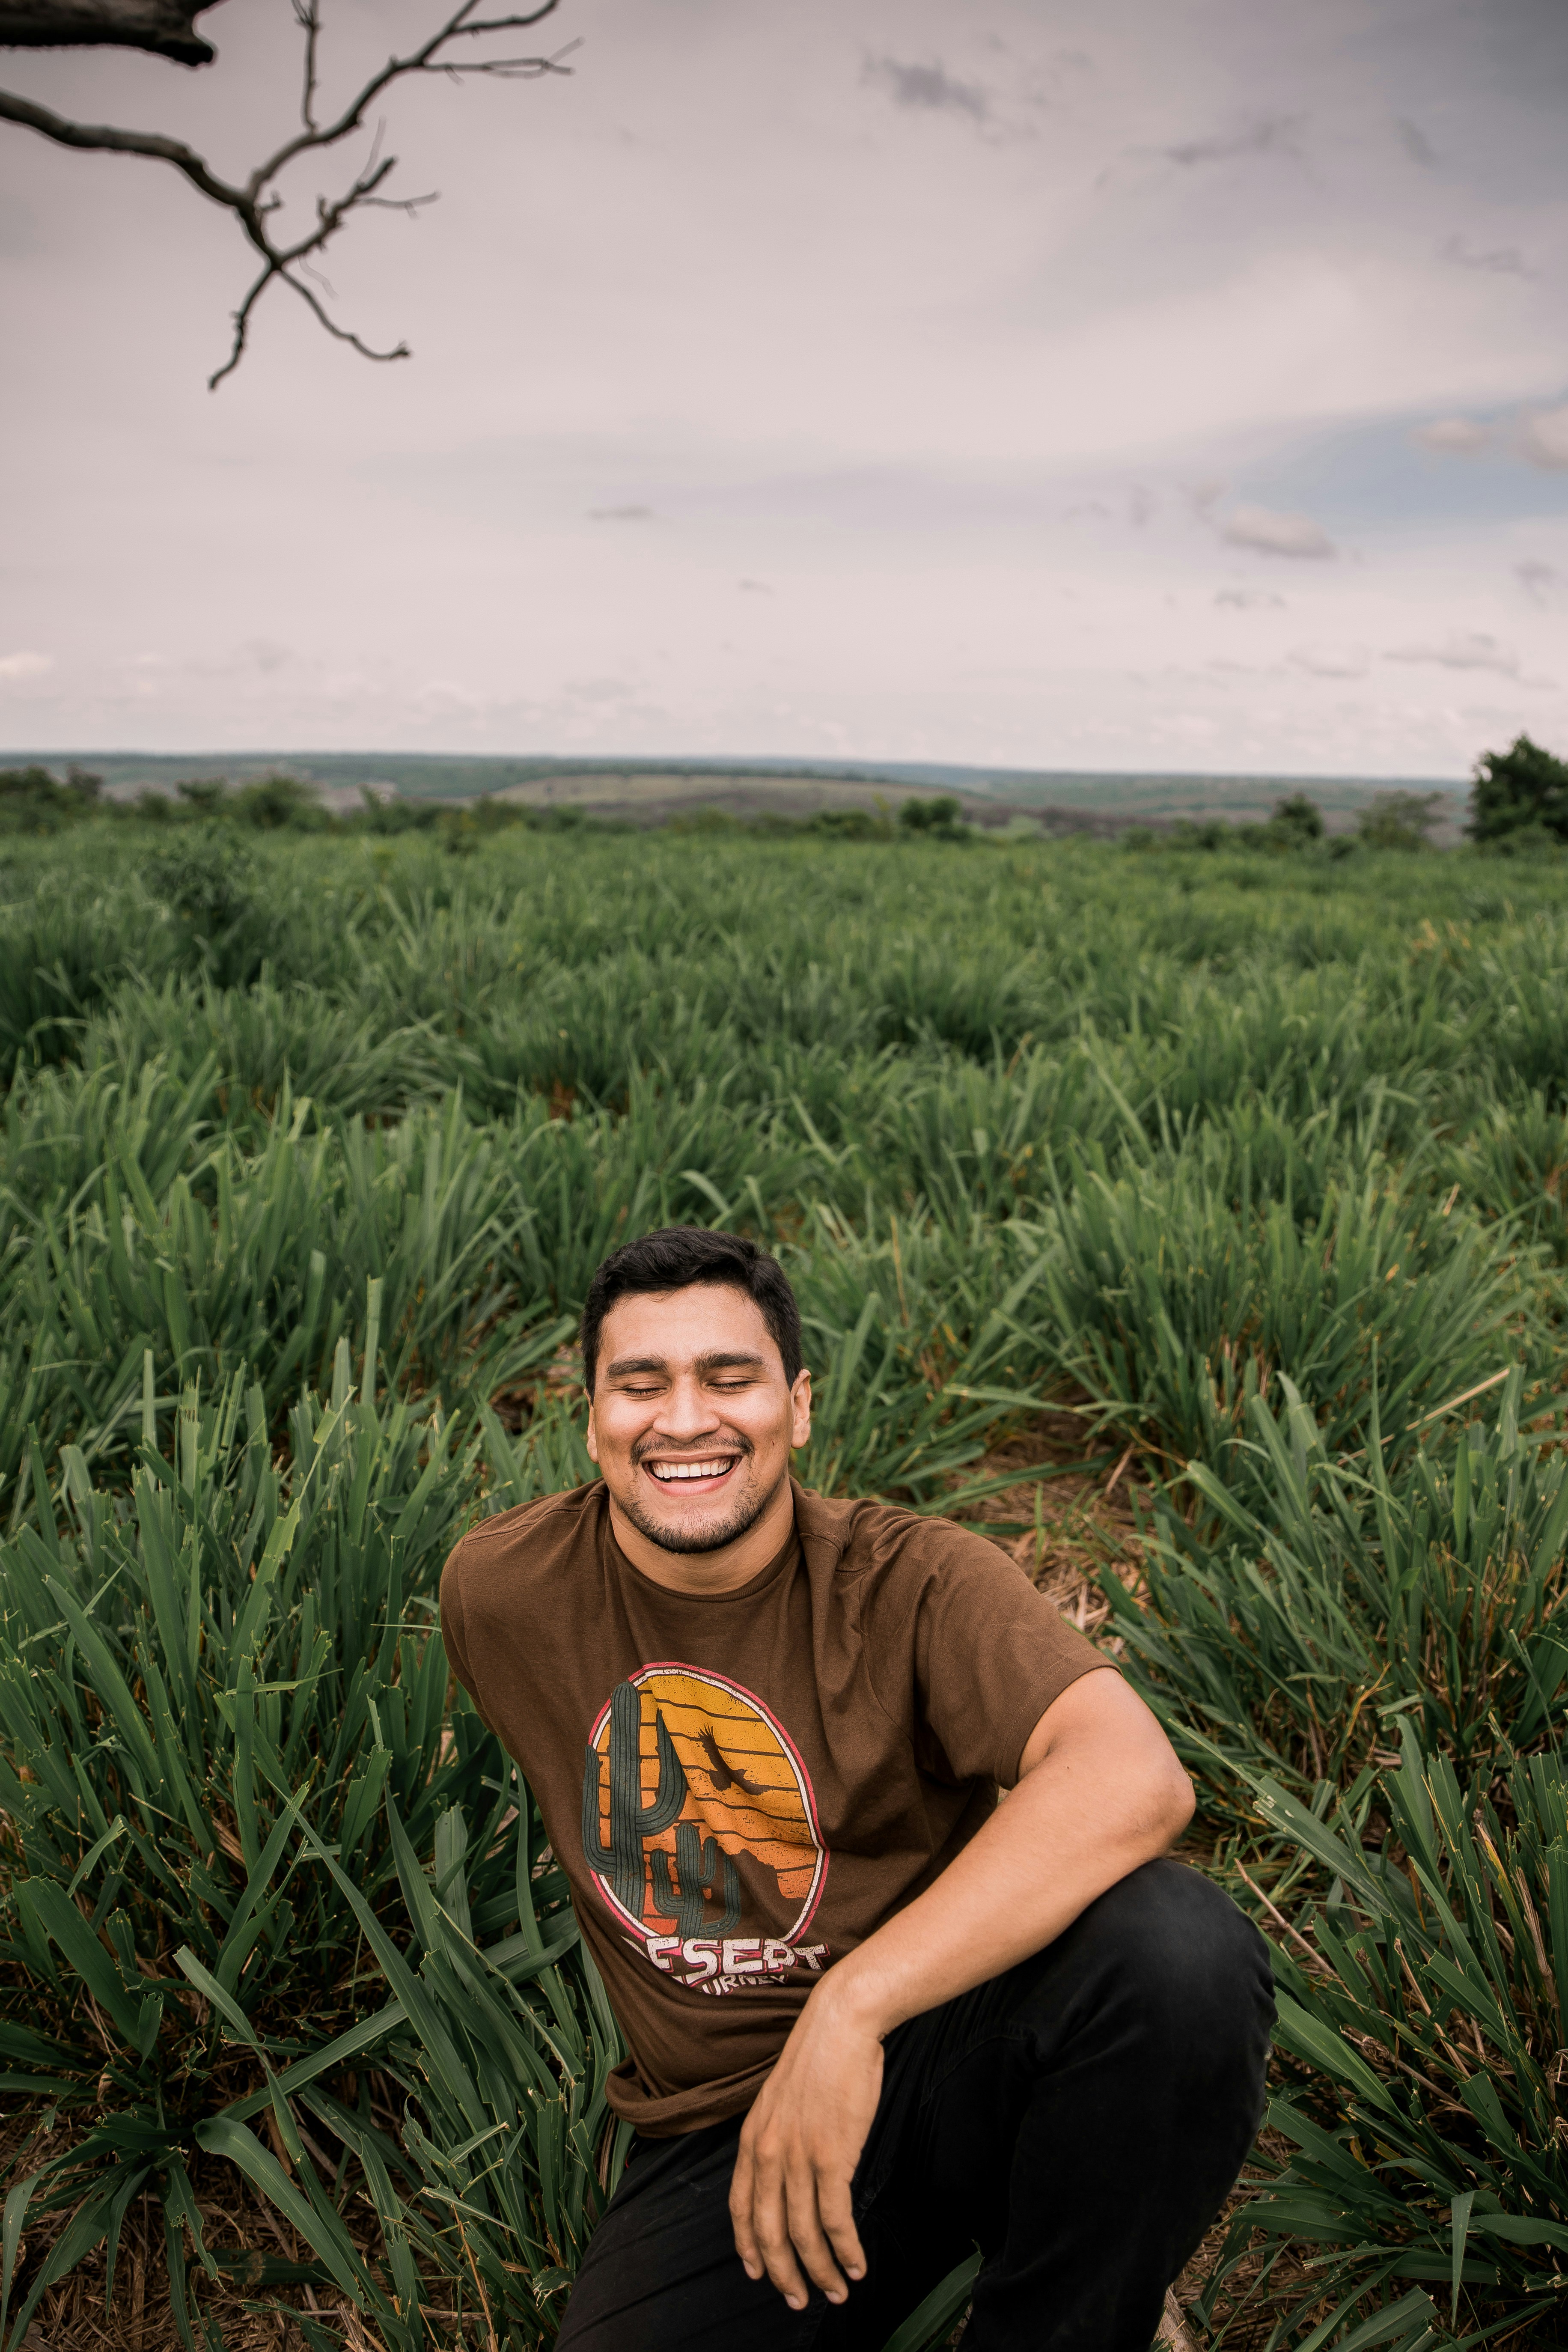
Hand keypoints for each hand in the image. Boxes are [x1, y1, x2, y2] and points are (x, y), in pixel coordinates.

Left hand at [728, 1978, 881, 2309]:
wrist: (841, 2023)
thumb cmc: (820, 2056)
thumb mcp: (782, 2097)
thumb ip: (779, 2135)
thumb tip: (790, 2168)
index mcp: (753, 2137)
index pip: (739, 2206)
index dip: (748, 2245)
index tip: (757, 2272)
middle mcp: (768, 2152)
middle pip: (768, 2231)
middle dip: (784, 2274)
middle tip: (800, 2300)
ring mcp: (798, 2157)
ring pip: (803, 2234)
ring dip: (821, 2271)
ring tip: (837, 2292)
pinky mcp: (832, 2157)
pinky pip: (836, 2220)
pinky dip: (846, 2251)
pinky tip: (857, 2265)